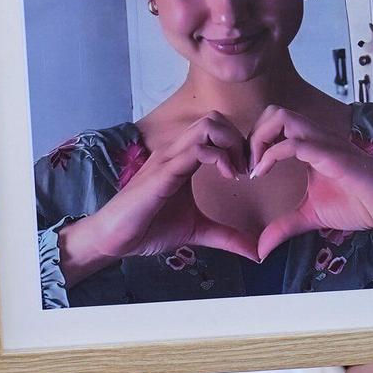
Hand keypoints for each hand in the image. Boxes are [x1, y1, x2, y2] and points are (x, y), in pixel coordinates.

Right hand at [55, 112, 258, 282]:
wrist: (116, 239)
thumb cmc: (150, 229)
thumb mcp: (198, 231)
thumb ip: (226, 237)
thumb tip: (256, 253)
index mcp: (184, 159)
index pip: (216, 129)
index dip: (239, 145)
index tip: (249, 172)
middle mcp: (177, 152)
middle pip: (215, 119)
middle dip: (238, 139)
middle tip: (246, 169)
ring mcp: (170, 158)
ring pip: (208, 126)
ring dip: (231, 144)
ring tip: (238, 172)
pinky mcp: (164, 172)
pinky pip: (196, 149)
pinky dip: (220, 157)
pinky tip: (228, 177)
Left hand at [249, 104, 372, 260]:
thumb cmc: (360, 204)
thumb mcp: (311, 216)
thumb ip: (284, 227)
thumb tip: (261, 247)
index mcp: (311, 146)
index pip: (273, 124)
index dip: (253, 143)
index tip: (247, 171)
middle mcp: (316, 138)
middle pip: (274, 111)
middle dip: (253, 135)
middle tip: (248, 165)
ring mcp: (325, 143)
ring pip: (282, 117)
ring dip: (260, 139)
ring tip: (255, 167)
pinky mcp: (332, 155)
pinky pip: (296, 143)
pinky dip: (272, 155)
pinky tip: (264, 174)